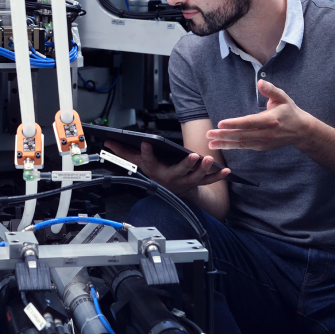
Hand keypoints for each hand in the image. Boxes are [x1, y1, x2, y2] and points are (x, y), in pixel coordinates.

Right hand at [103, 140, 229, 195]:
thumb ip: (123, 151)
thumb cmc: (156, 171)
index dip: (146, 153)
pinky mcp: (198, 183)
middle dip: (187, 165)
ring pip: (196, 177)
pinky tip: (226, 171)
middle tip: (194, 156)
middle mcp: (171, 178)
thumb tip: (107, 141)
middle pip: (179, 172)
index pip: (149, 162)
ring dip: (204, 170)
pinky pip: (209, 181)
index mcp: (155, 171)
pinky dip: (218, 176)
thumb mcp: (138, 162)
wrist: (171, 192)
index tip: (146, 143)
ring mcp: (185, 182)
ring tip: (209, 159)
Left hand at [206, 79, 313, 150]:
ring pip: (241, 144)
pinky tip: (221, 145)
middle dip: (224, 136)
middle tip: (208, 134)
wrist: (301, 131)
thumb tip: (260, 82)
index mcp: (270, 120)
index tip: (220, 124)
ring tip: (210, 143)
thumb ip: (271, 90)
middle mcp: (266, 133)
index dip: (234, 124)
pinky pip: (244, 147)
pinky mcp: (262, 147)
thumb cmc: (289, 111)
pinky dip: (232, 147)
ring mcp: (264, 142)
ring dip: (225, 144)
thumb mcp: (283, 97)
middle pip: (242, 135)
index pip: (249, 122)